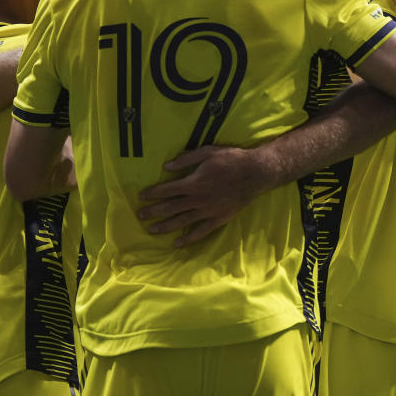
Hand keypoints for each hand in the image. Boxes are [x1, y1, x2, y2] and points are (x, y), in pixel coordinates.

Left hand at [136, 145, 273, 246]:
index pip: (167, 190)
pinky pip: (200, 232)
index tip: (141, 197)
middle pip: (170, 207)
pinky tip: (178, 243)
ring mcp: (208, 211)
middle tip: (140, 216)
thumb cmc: (231, 159)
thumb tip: (166, 167)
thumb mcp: (207, 152)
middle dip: (153, 211)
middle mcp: (198, 199)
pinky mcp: (218, 219)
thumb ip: (186, 159)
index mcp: (193, 182)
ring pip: (182, 221)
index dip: (153, 193)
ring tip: (152, 230)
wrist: (255, 173)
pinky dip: (188, 239)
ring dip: (165, 226)